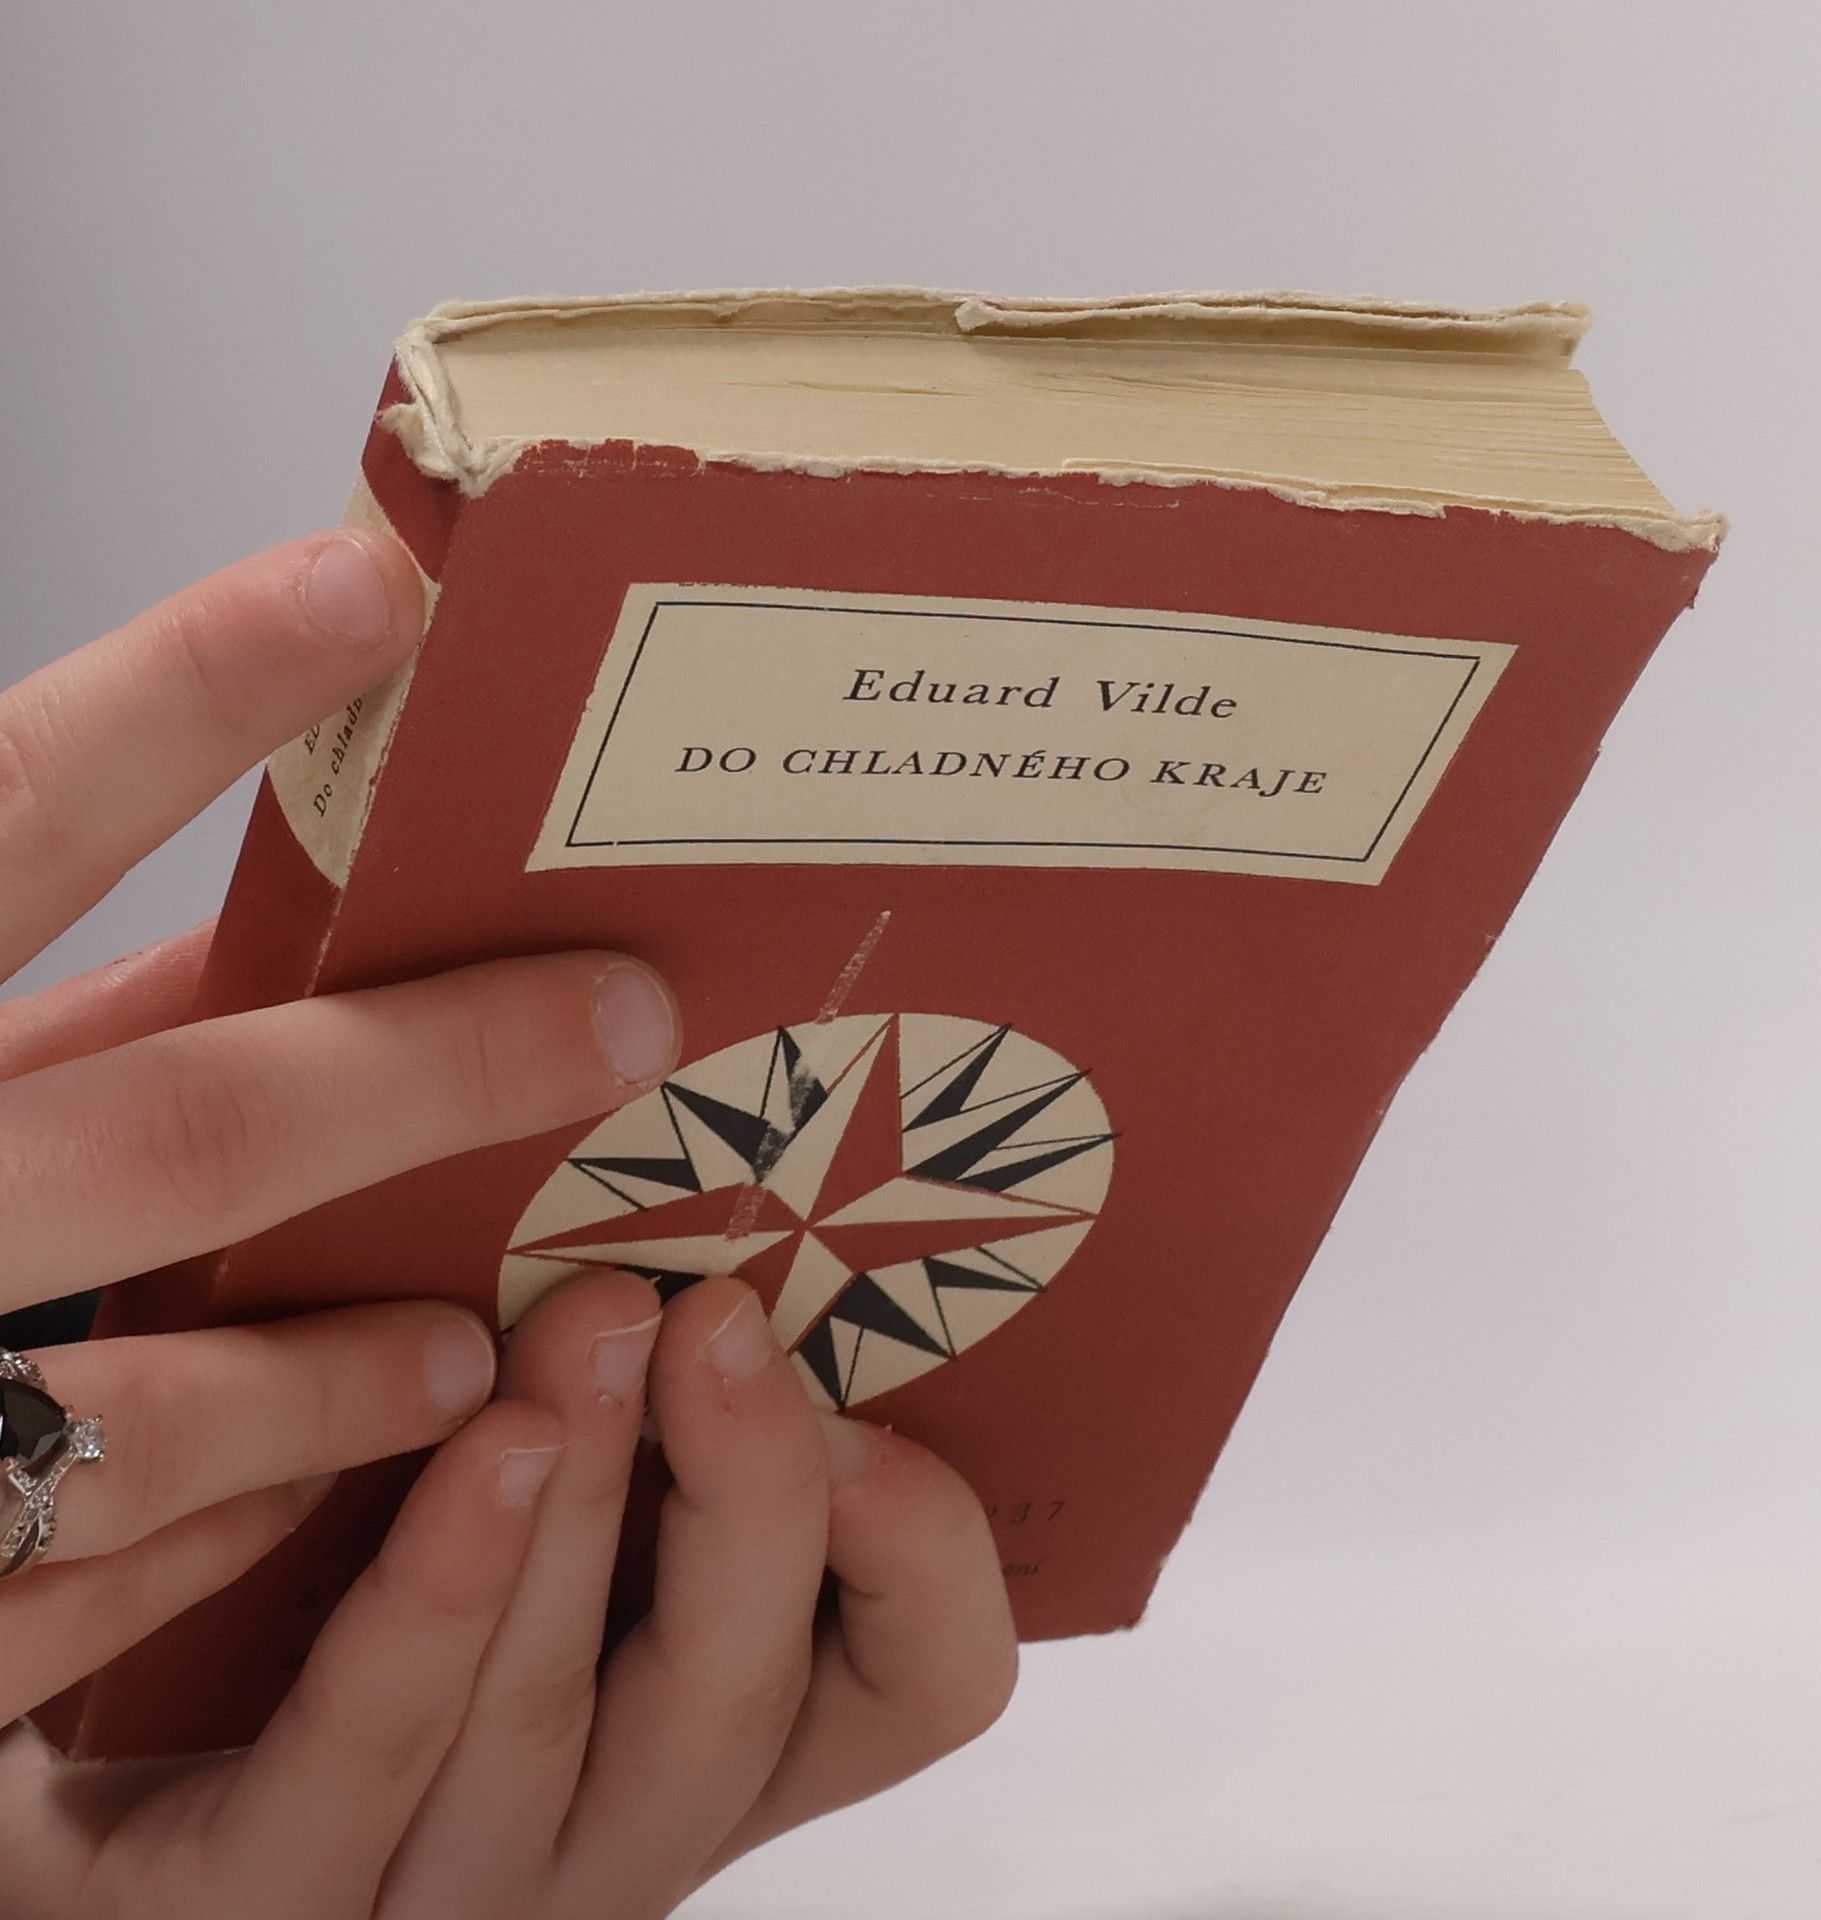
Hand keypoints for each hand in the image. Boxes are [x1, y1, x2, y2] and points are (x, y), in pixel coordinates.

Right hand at [0, 529, 680, 1719]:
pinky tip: (316, 1489)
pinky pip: (83, 1600)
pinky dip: (221, 1531)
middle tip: (625, 1012)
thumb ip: (39, 1019)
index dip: (182, 695)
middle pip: (174, 1136)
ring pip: (151, 1414)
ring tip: (475, 1338)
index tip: (376, 581)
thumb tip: (265, 945)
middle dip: (426, 1076)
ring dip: (346, 1374)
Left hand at [0, 1273, 1017, 1917]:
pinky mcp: (245, 1901)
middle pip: (741, 1706)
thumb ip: (593, 1277)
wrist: (65, 1637)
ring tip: (595, 1329)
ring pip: (550, 1733)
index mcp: (697, 1692)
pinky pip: (356, 1784)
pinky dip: (434, 1605)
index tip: (877, 1396)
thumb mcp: (498, 1395)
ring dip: (586, 1520)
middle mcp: (606, 1812)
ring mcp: (440, 1874)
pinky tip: (477, 1448)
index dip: (927, 1555)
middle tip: (717, 1312)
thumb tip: (634, 1005)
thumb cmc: (313, 1494)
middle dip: (753, 1499)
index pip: (913, 1678)